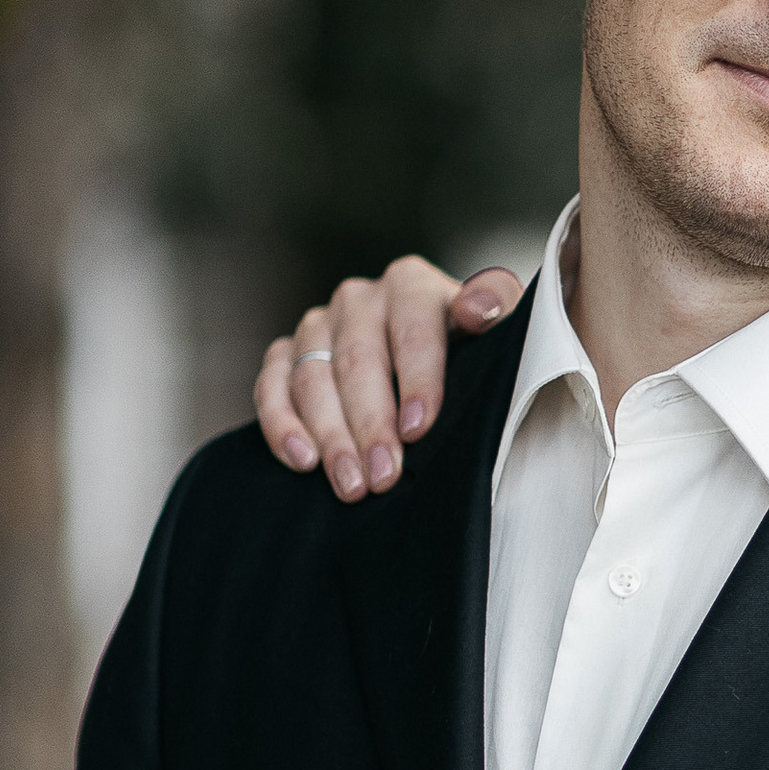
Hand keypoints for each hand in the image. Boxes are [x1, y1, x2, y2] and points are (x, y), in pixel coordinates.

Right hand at [255, 257, 521, 497]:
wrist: (437, 361)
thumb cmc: (471, 350)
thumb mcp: (498, 327)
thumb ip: (496, 307)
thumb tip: (475, 308)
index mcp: (410, 284)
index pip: (412, 328)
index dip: (416, 380)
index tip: (418, 430)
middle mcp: (359, 299)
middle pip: (357, 359)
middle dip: (370, 423)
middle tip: (384, 476)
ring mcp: (318, 325)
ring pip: (312, 376)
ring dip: (330, 435)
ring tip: (351, 485)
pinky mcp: (287, 353)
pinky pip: (271, 386)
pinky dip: (281, 424)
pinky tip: (303, 460)